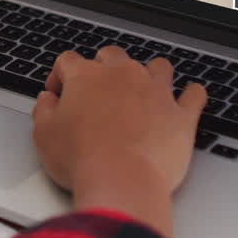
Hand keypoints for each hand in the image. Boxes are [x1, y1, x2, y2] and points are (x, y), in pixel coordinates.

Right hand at [32, 47, 206, 237]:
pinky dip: (191, 95)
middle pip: (113, 56)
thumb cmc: (81, 159)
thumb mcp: (44, 135)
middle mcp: (122, 75)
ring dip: (149, 74)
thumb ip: (44, 110)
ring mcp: (155, 91)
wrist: (121, 181)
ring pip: (157, 66)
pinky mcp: (181, 114)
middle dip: (104, 67)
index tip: (59, 92)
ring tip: (144, 89)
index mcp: (86, 76)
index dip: (60, 75)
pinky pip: (194, 94)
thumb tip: (47, 101)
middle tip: (99, 89)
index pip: (69, 60)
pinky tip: (188, 97)